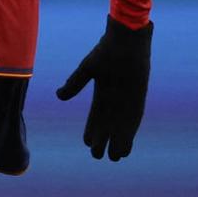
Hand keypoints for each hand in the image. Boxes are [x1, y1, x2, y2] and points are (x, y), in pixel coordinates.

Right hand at [56, 15, 152, 160]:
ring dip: (119, 141)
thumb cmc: (107, 50)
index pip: (96, 115)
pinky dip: (130, 133)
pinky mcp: (139, 97)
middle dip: (104, 139)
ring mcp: (128, 98)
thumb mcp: (87, 68)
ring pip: (122, 125)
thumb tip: (59, 97)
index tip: (87, 142)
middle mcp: (116, 98)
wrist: (128, 39)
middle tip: (97, 156)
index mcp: (103, 91)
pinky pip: (134, 120)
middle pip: (109, 124)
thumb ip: (74, 84)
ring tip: (114, 157)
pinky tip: (127, 145)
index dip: (92, 129)